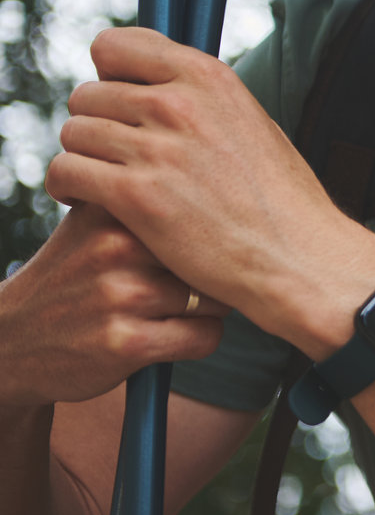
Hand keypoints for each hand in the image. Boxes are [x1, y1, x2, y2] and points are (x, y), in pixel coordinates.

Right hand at [0, 204, 227, 405]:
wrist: (12, 340)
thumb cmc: (74, 274)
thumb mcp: (93, 219)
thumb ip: (143, 192)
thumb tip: (214, 171)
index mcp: (112, 207)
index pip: (202, 210)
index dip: (209, 233)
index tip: (202, 244)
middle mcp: (115, 246)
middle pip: (212, 255)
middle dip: (208, 273)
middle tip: (183, 284)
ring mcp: (119, 295)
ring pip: (214, 297)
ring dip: (205, 309)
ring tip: (170, 311)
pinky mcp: (126, 343)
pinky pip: (205, 336)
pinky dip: (199, 339)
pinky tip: (170, 336)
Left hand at [44, 27, 365, 345]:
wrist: (297, 255)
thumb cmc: (278, 198)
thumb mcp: (250, 122)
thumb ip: (200, 98)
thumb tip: (152, 85)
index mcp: (209, 77)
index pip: (116, 46)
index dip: (109, 75)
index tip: (120, 102)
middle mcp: (179, 103)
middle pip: (88, 94)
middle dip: (95, 124)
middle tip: (113, 155)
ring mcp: (157, 149)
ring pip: (73, 132)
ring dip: (81, 156)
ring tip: (99, 179)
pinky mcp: (136, 195)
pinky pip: (66, 171)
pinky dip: (66, 187)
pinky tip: (84, 200)